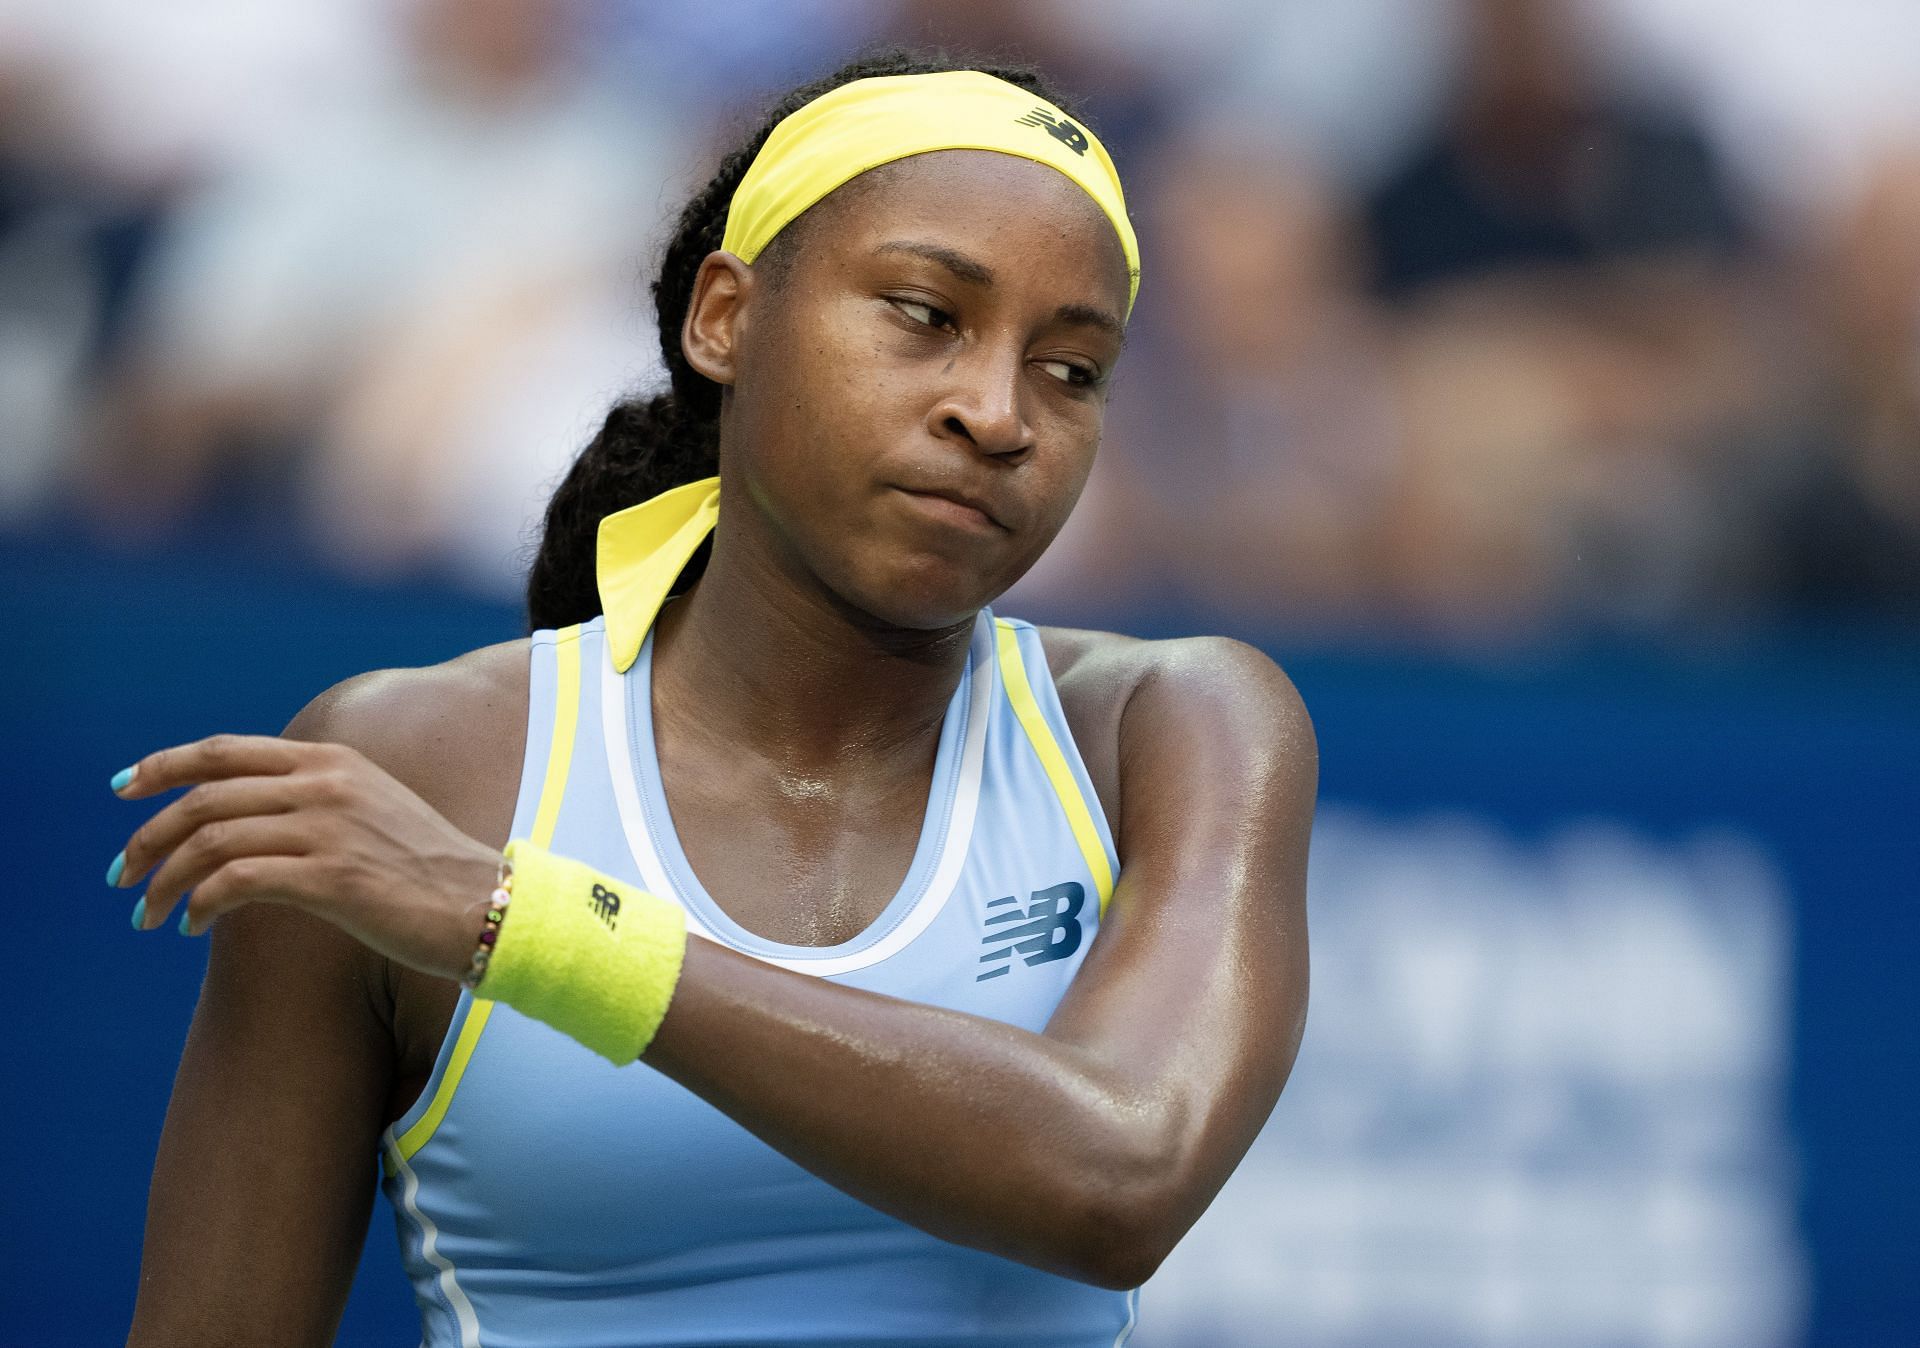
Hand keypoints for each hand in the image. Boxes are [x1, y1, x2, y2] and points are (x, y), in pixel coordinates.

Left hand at [109, 734, 501, 979]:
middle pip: (206, 796)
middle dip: (149, 837)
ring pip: (211, 840)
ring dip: (164, 880)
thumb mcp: (373, 809)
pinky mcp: (329, 878)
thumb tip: (249, 819)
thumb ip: (317, 799)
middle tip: (122, 875)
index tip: (125, 788)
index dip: (166, 765)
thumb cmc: (427, 870)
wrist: (484, 905)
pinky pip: (235, 883)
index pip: (228, 750)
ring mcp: (328, 828)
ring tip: (147, 913)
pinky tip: (192, 927)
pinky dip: (199, 905)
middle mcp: (326, 784)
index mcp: (334, 760)